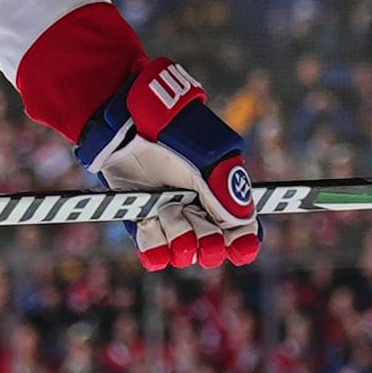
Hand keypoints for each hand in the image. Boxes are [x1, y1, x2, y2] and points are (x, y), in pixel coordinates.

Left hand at [79, 58, 260, 270]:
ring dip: (178, 238)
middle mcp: (198, 208)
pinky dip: (154, 247)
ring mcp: (170, 216)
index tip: (236, 246)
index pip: (242, 230)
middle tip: (192, 214)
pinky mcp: (142, 220)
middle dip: (206, 239)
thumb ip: (224, 190)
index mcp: (222, 192)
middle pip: (213, 247)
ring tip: (166, 212)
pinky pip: (153, 253)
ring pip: (184, 252)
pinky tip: (150, 225)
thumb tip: (244, 223)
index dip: (242, 243)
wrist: (127, 119)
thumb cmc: (171, 130)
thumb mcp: (205, 155)